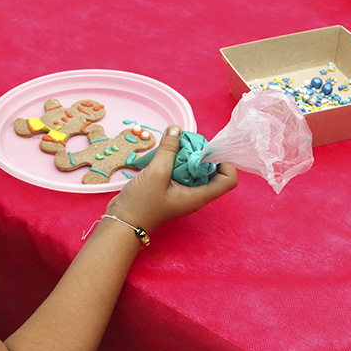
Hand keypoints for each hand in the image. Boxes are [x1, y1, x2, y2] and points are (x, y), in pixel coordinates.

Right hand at [105, 125, 236, 233]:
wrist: (122, 221)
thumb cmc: (141, 204)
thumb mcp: (156, 173)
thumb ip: (168, 150)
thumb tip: (176, 129)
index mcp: (199, 195)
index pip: (228, 180)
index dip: (224, 162)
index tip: (208, 148)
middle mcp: (195, 194)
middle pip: (212, 170)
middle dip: (202, 153)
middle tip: (186, 142)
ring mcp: (183, 192)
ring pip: (195, 169)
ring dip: (187, 155)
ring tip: (173, 145)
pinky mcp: (172, 188)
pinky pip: (181, 171)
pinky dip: (176, 160)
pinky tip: (164, 154)